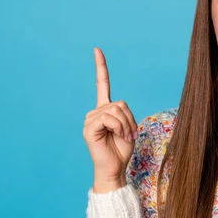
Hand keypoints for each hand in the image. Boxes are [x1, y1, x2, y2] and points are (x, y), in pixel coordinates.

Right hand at [83, 47, 138, 192]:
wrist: (115, 168)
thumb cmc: (122, 149)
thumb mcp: (129, 127)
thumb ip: (123, 112)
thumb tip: (116, 106)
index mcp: (105, 110)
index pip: (102, 84)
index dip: (100, 67)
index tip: (97, 50)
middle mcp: (95, 112)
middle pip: (120, 103)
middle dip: (129, 119)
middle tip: (128, 135)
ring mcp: (90, 119)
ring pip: (115, 110)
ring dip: (125, 125)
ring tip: (123, 137)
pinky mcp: (88, 127)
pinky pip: (109, 118)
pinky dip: (118, 127)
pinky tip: (116, 136)